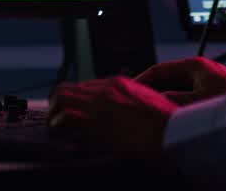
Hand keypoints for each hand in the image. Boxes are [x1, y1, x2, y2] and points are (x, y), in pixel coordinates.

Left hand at [47, 76, 174, 159]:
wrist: (170, 132)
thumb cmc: (165, 121)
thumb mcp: (148, 99)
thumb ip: (130, 96)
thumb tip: (120, 105)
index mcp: (116, 84)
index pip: (83, 85)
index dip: (73, 98)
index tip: (70, 109)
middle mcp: (102, 93)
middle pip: (65, 90)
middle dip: (56, 104)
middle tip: (56, 118)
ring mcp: (96, 109)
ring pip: (60, 103)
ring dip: (55, 117)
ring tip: (56, 130)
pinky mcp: (94, 128)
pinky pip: (67, 124)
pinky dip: (63, 132)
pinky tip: (66, 141)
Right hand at [133, 57, 225, 105]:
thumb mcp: (194, 102)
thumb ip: (170, 99)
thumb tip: (154, 101)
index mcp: (194, 66)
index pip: (159, 69)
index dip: (141, 80)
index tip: (130, 91)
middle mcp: (202, 71)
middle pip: (168, 80)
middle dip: (153, 92)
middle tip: (140, 104)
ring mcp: (209, 82)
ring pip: (179, 91)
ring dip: (168, 101)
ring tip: (156, 114)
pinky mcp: (216, 93)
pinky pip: (190, 98)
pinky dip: (180, 106)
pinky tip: (177, 119)